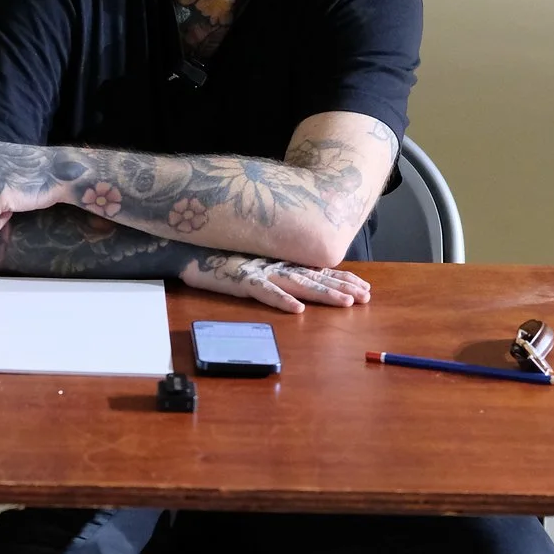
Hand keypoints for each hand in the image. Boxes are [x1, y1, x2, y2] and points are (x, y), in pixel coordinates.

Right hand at [182, 253, 370, 312]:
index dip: (342, 278)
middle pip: (316, 278)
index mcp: (280, 261)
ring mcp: (260, 271)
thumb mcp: (252, 261)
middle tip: (367, 296)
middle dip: (343, 287)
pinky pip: (264, 291)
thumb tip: (297, 275)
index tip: (364, 287)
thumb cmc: (218, 253)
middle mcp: (276, 264)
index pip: (318, 270)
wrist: (187, 243)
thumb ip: (273, 267)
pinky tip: (297, 309)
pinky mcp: (241, 279)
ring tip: (345, 303)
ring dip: (323, 294)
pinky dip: (281, 300)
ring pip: (299, 284)